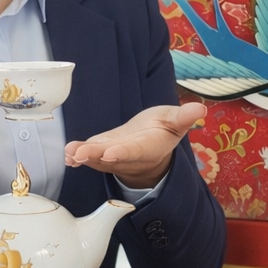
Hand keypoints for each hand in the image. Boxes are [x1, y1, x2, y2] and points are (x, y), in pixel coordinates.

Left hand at [63, 102, 206, 189]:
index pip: (135, 151)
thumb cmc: (162, 130)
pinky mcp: (101, 153)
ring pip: (97, 159)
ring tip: (70, 153)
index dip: (123, 152)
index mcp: (147, 147)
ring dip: (83, 157)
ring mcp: (112, 156)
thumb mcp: (174, 121)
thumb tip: (200, 108)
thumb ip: (183, 116)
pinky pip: (89, 157)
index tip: (112, 153)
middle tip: (80, 154)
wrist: (150, 145)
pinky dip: (77, 156)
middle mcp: (128, 156)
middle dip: (95, 156)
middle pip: (111, 158)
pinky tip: (67, 154)